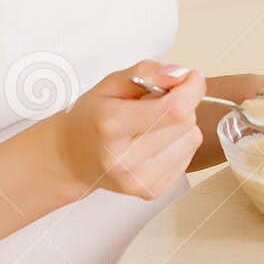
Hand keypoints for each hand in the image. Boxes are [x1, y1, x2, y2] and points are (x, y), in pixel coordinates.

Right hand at [49, 60, 206, 199]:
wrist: (71, 158)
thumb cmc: (92, 117)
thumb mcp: (110, 83)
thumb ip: (146, 73)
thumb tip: (181, 75)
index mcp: (111, 123)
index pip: (174, 109)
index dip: (191, 89)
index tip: (190, 78)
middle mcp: (124, 157)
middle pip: (185, 122)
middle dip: (180, 104)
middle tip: (156, 103)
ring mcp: (138, 180)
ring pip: (192, 138)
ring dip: (181, 125)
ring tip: (152, 125)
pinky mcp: (151, 191)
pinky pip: (188, 156)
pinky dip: (178, 144)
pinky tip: (154, 143)